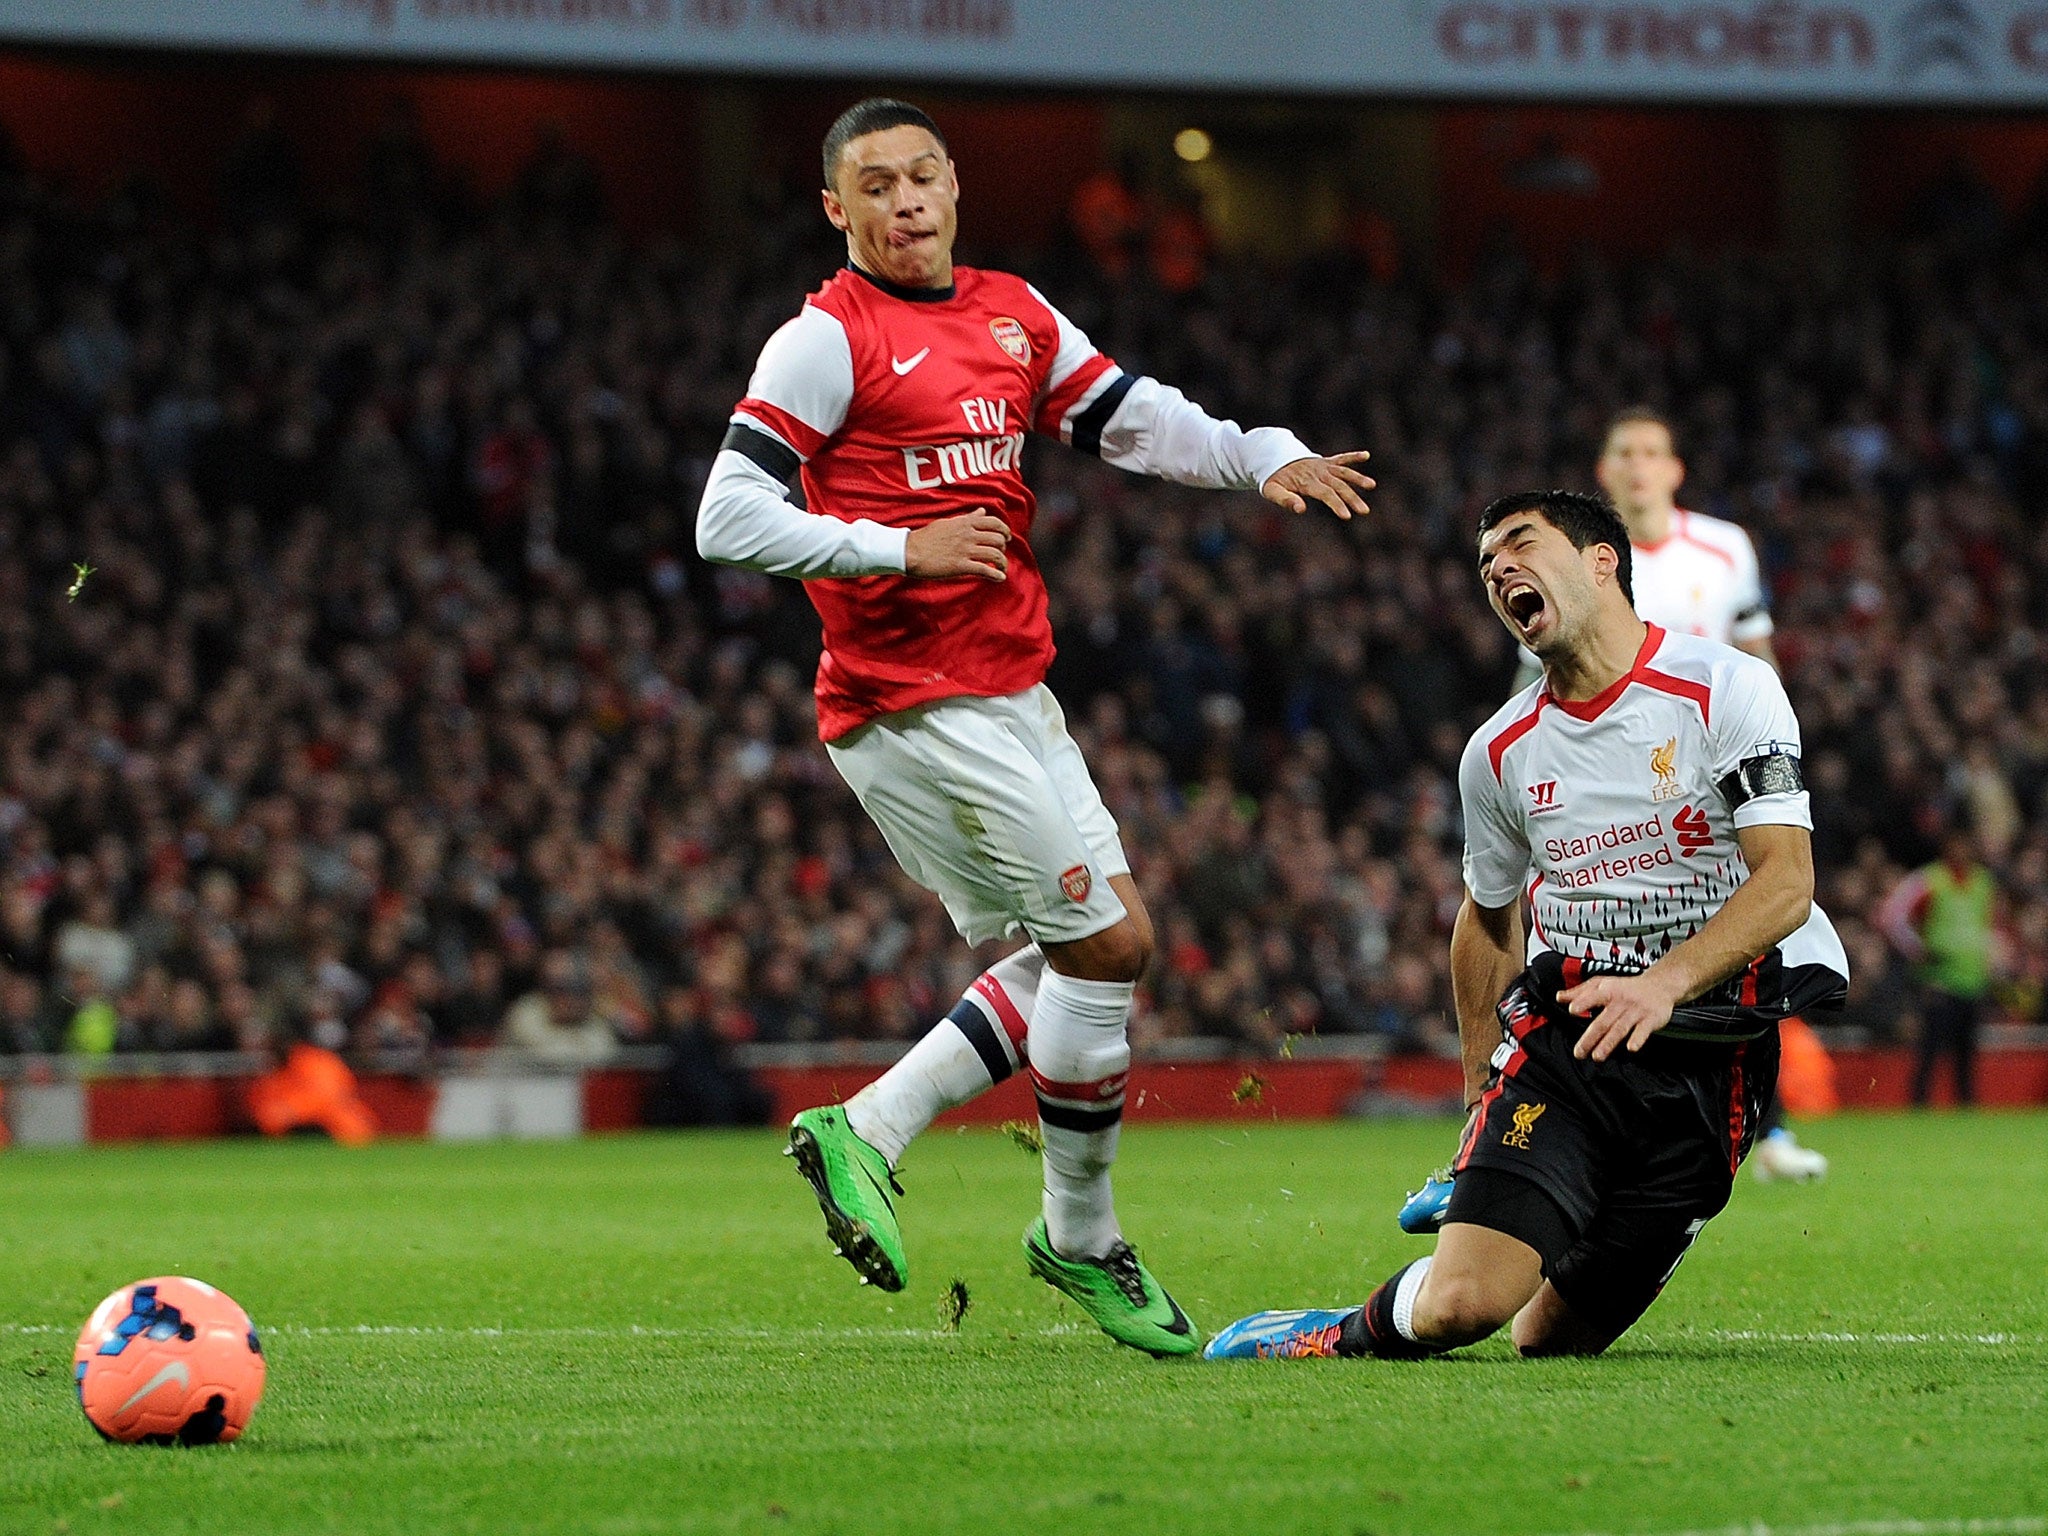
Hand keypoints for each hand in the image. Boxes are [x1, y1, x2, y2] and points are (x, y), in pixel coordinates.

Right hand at [905, 509, 1009, 582]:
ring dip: (1002, 563)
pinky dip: (996, 575)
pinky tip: (1000, 578)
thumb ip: (968, 518)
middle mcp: (968, 535)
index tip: (1006, 537)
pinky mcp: (961, 566)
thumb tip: (982, 511)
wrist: (909, 552)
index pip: (994, 523)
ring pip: (995, 555)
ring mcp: (965, 550)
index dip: (1004, 530)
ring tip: (1002, 568)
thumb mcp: (948, 523)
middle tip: (1001, 554)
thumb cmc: (926, 538)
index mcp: (965, 523)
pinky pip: (985, 570)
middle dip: (1003, 548)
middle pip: (998, 539)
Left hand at [1261, 451, 1373, 520]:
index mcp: (1306, 481)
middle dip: (1352, 498)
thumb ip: (1285, 500)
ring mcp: (1323, 466)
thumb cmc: (1274, 479)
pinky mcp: (1326, 462)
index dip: (1337, 504)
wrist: (1273, 458)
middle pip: (1338, 486)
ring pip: (1344, 472)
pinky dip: (1352, 456)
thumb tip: (1301, 510)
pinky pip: (1341, 458)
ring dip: (1358, 478)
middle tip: (1364, 511)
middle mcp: (1317, 473)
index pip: (1325, 494)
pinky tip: (1366, 455)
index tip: (1347, 516)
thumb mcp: (1272, 491)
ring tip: (1372, 485)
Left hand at [1561, 970, 1684, 1061]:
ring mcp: (1636, 1011)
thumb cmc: (1626, 987)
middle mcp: (1621, 1001)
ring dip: (1608, 1043)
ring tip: (1597, 1056)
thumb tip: (1560, 997)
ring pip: (1620, 1029)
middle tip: (1579, 1052)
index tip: (1572, 1009)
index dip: (1583, 1002)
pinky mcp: (1650, 1020)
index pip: (1593, 996)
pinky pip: (1643, 1031)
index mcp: (1607, 991)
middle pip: (1603, 1021)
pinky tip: (1631, 1048)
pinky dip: (1637, 1039)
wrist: (1659, 986)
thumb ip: (1580, 992)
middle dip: (1590, 1037)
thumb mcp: (1602, 984)